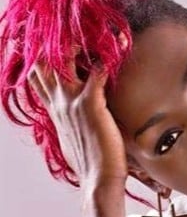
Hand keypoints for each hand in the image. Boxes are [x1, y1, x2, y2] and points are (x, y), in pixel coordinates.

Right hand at [28, 51, 128, 188]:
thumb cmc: (91, 161)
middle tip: (72, 37)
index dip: (38, 58)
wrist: (99, 179)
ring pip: (62, 61)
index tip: (46, 45)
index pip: (36, 77)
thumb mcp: (73, 139)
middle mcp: (59, 103)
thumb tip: (76, 119)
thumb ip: (72, 122)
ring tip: (92, 39)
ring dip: (75, 46)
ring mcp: (72, 102)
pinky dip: (108, 58)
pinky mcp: (91, 104)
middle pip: (43, 63)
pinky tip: (120, 47)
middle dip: (53, 45)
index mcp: (54, 110)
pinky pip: (97, 72)